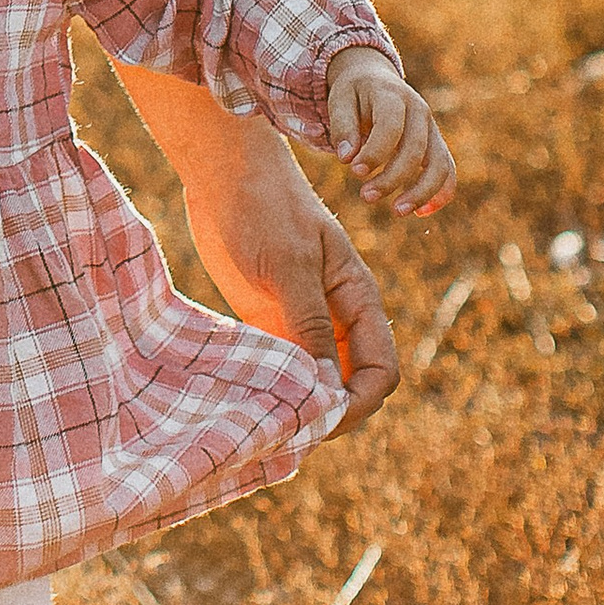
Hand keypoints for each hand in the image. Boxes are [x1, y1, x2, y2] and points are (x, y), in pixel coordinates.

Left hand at [177, 135, 402, 429]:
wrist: (224, 171)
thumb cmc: (264, 206)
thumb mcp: (289, 263)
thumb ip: (309, 321)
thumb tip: (327, 386)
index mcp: (357, 301)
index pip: (379, 371)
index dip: (359, 403)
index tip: (320, 420)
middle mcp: (335, 318)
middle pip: (349, 385)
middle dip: (328, 414)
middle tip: (287, 432)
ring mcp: (301, 321)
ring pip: (313, 382)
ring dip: (296, 406)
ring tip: (264, 428)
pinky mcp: (267, 320)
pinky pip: (278, 367)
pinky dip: (269, 389)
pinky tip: (245, 404)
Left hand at [323, 47, 454, 216]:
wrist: (375, 77)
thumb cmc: (353, 93)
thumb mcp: (339, 100)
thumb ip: (341, 127)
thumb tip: (346, 159)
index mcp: (392, 94)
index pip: (390, 126)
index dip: (374, 152)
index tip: (354, 171)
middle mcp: (418, 110)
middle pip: (415, 149)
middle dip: (392, 178)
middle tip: (366, 197)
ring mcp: (431, 128)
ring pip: (439, 164)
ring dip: (421, 192)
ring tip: (397, 212)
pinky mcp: (436, 144)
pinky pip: (447, 171)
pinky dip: (440, 194)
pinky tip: (420, 213)